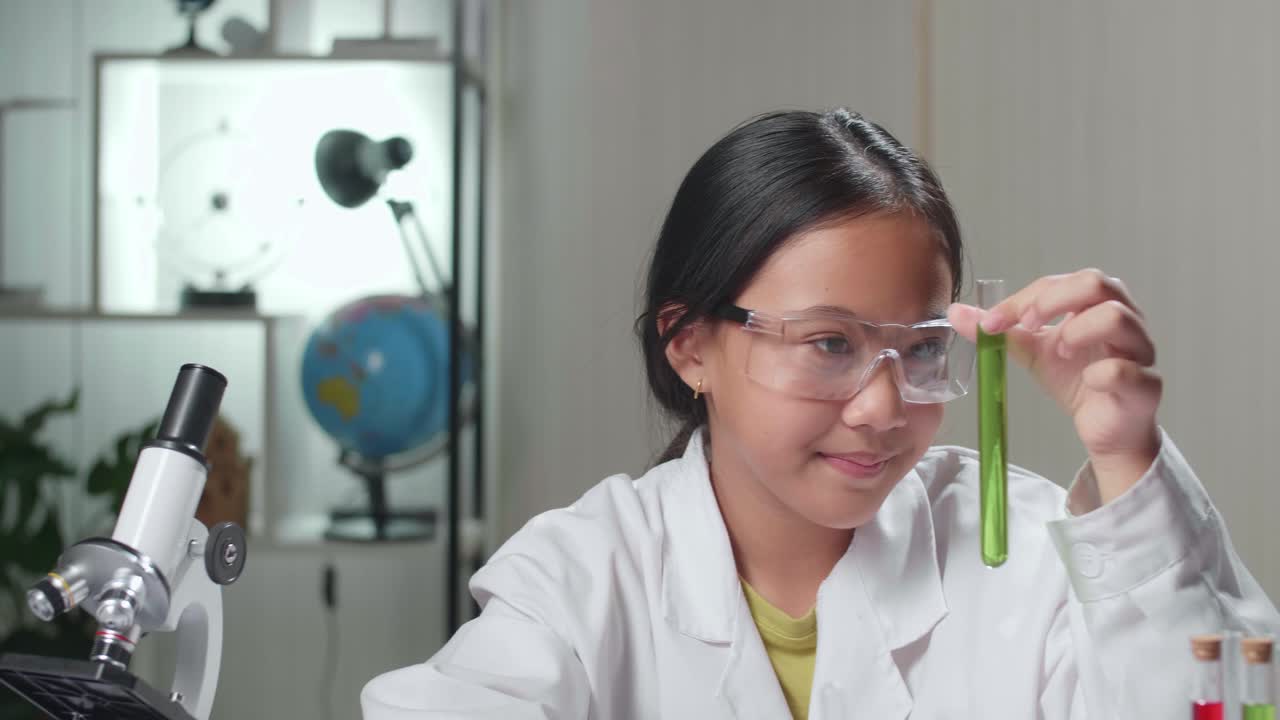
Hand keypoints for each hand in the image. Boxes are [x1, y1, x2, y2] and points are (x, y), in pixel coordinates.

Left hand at [947, 269, 1161, 503]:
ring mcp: (1139, 350)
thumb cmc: (1077, 380)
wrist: (1103, 427)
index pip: (1062, 282)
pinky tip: (1088, 382)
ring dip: (1077, 332)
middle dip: (1053, 301)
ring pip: (1117, 318)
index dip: (1024, 298)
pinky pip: (1128, 370)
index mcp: (1096, 304)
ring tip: (1060, 354)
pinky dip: (1102, 373)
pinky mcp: (1145, 386)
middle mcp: (1125, 318)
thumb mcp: (1034, 351)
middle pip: (1098, 283)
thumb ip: (1002, 332)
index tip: (992, 322)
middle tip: (1027, 326)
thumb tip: (957, 313)